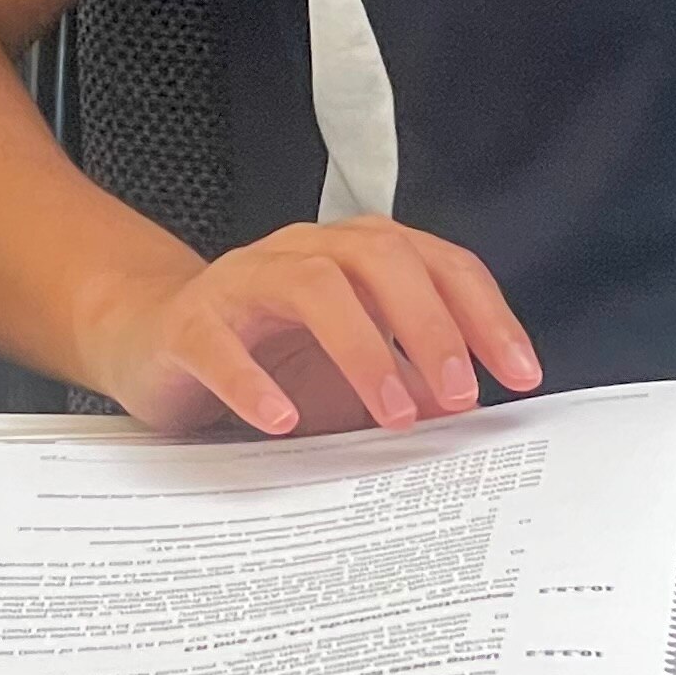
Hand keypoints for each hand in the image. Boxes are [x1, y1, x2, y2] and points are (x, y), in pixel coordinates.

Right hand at [79, 218, 543, 439]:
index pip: (439, 265)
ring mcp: (245, 281)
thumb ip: (410, 383)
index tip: (521, 374)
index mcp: (359, 257)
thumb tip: (470, 414)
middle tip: (460, 395)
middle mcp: (307, 254)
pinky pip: (221, 342)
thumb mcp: (352, 372)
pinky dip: (254, 380)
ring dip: (361, 349)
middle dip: (431, 326)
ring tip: (391, 413)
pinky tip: (282, 420)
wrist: (154, 341)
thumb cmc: (267, 355)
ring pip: (313, 287)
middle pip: (382, 260)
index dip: (486, 315)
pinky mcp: (190, 322)